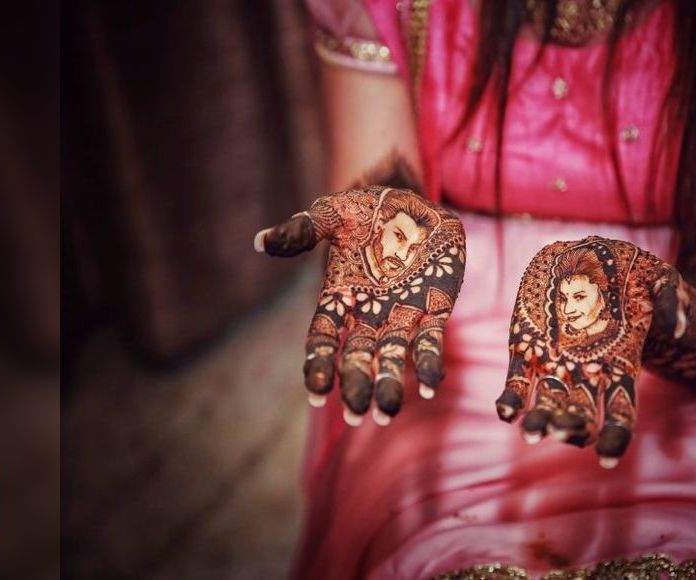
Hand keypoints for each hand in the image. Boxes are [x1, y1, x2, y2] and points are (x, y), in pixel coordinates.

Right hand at [254, 186, 465, 425]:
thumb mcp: (333, 213)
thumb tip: (261, 242)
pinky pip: (431, 343)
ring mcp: (401, 314)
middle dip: (356, 384)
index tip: (317, 390)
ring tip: (387, 413)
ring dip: (389, 385)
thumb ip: (303, 229)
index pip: (322, 337)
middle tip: (356, 414)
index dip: (319, 364)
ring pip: (393, 358)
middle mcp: (367, 314)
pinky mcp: (434, 309)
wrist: (414, 201)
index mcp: (338, 297)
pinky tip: (431, 387)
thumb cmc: (367, 210)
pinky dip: (430, 365)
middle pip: (357, 357)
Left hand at [494, 236, 678, 467]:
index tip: (608, 456)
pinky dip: (511, 400)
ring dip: (540, 420)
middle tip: (564, 433)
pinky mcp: (527, 349)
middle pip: (581, 413)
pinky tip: (507, 412)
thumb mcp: (660, 278)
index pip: (621, 410)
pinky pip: (516, 382)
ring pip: (547, 404)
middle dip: (573, 427)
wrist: (590, 254)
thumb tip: (676, 327)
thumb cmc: (632, 273)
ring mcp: (555, 364)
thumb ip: (671, 301)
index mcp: (621, 364)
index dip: (616, 436)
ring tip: (532, 432)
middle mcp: (586, 373)